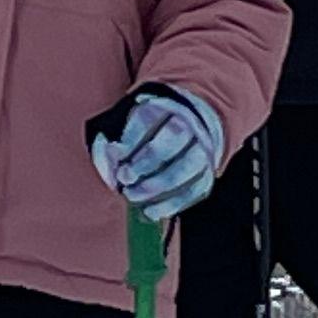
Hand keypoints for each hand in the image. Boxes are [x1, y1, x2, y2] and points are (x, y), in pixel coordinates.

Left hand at [85, 82, 227, 222]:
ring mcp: (202, 150)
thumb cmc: (153, 131)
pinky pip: (193, 192)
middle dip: (145, 161)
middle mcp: (190, 125)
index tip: (114, 152)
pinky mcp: (207, 175)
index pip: (149, 118)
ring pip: (184, 168)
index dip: (130, 138)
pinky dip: (170, 205)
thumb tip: (111, 161)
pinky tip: (149, 211)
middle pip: (172, 138)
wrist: (193, 129)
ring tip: (132, 195)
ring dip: (155, 186)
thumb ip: (118, 143)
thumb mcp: (133, 126)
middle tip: (125, 176)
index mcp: (167, 106)